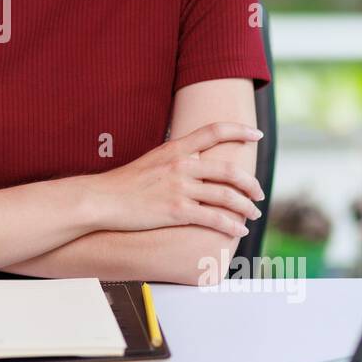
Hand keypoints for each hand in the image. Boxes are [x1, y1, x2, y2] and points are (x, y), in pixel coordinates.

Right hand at [94, 122, 265, 237]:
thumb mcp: (153, 160)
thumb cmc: (125, 183)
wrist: (102, 200)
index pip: (214, 131)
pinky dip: (231, 226)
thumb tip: (198, 157)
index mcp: (176, 148)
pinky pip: (214, 219)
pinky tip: (238, 231)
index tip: (257, 133)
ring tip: (253, 215)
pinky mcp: (176, 211)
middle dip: (251, 184)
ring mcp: (180, 188)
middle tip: (259, 194)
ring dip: (246, 208)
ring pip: (226, 196)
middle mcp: (182, 165)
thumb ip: (177, 157)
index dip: (239, 130)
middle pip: (230, 170)